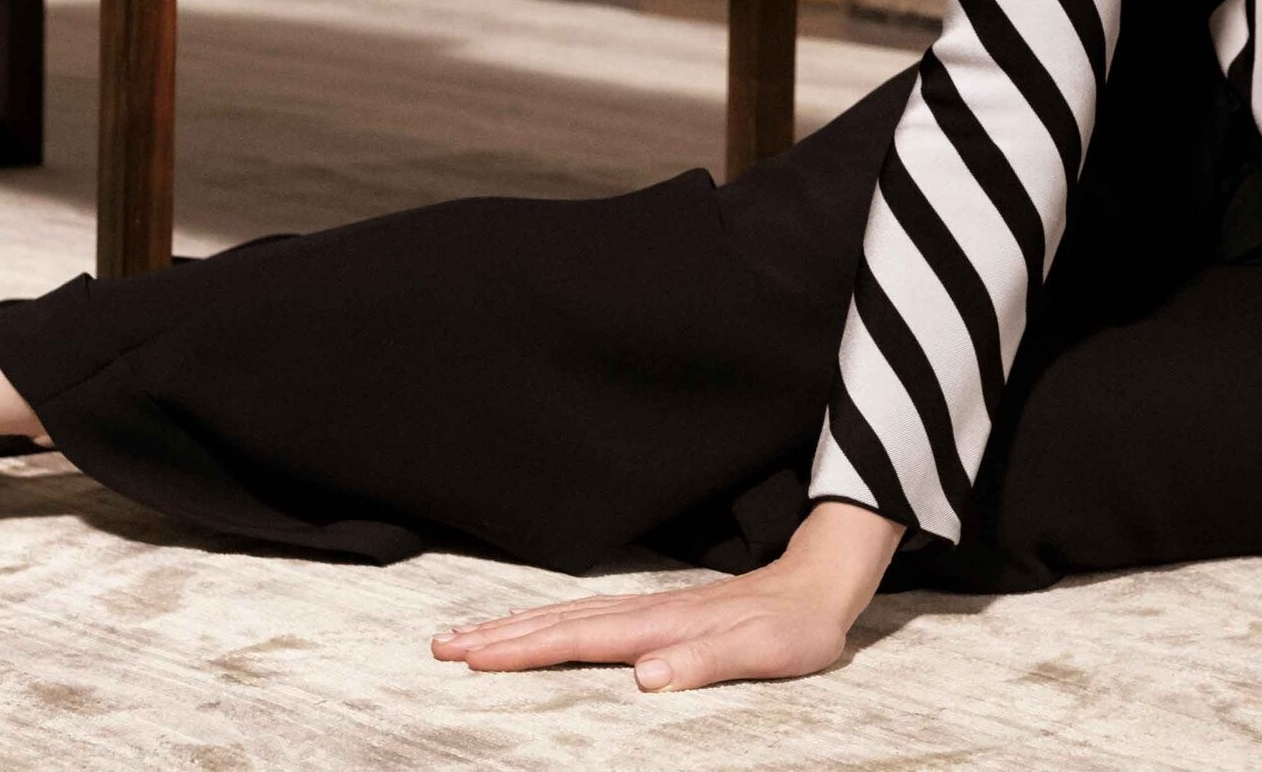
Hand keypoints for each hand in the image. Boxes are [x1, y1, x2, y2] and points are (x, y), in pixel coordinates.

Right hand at [431, 500, 906, 692]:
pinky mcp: (657, 614)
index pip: (579, 641)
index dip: (525, 650)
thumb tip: (645, 678)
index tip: (473, 657)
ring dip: (516, 627)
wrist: (819, 584)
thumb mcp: (764, 652)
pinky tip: (534, 628)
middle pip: (558, 624)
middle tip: (442, 646)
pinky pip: (588, 618)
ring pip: (567, 617)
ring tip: (466, 636)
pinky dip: (550, 622)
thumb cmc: (794, 628)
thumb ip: (704, 662)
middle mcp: (646, 614)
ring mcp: (649, 610)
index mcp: (662, 627)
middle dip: (500, 636)